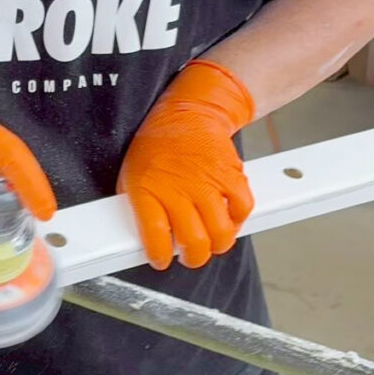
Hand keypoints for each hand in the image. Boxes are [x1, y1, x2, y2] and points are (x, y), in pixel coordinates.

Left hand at [118, 61, 254, 269]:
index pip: (155, 238)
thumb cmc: (156, 148)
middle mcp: (178, 189)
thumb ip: (136, 209)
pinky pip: (242, 210)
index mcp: (147, 190)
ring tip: (210, 241)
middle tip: (190, 254)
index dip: (159, 257)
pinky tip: (227, 218)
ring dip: (217, 245)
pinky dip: (238, 220)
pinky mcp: (231, 175)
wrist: (186, 114)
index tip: (161, 260)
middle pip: (194, 243)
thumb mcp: (131, 176)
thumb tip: (134, 240)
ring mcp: (207, 183)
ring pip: (221, 234)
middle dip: (193, 258)